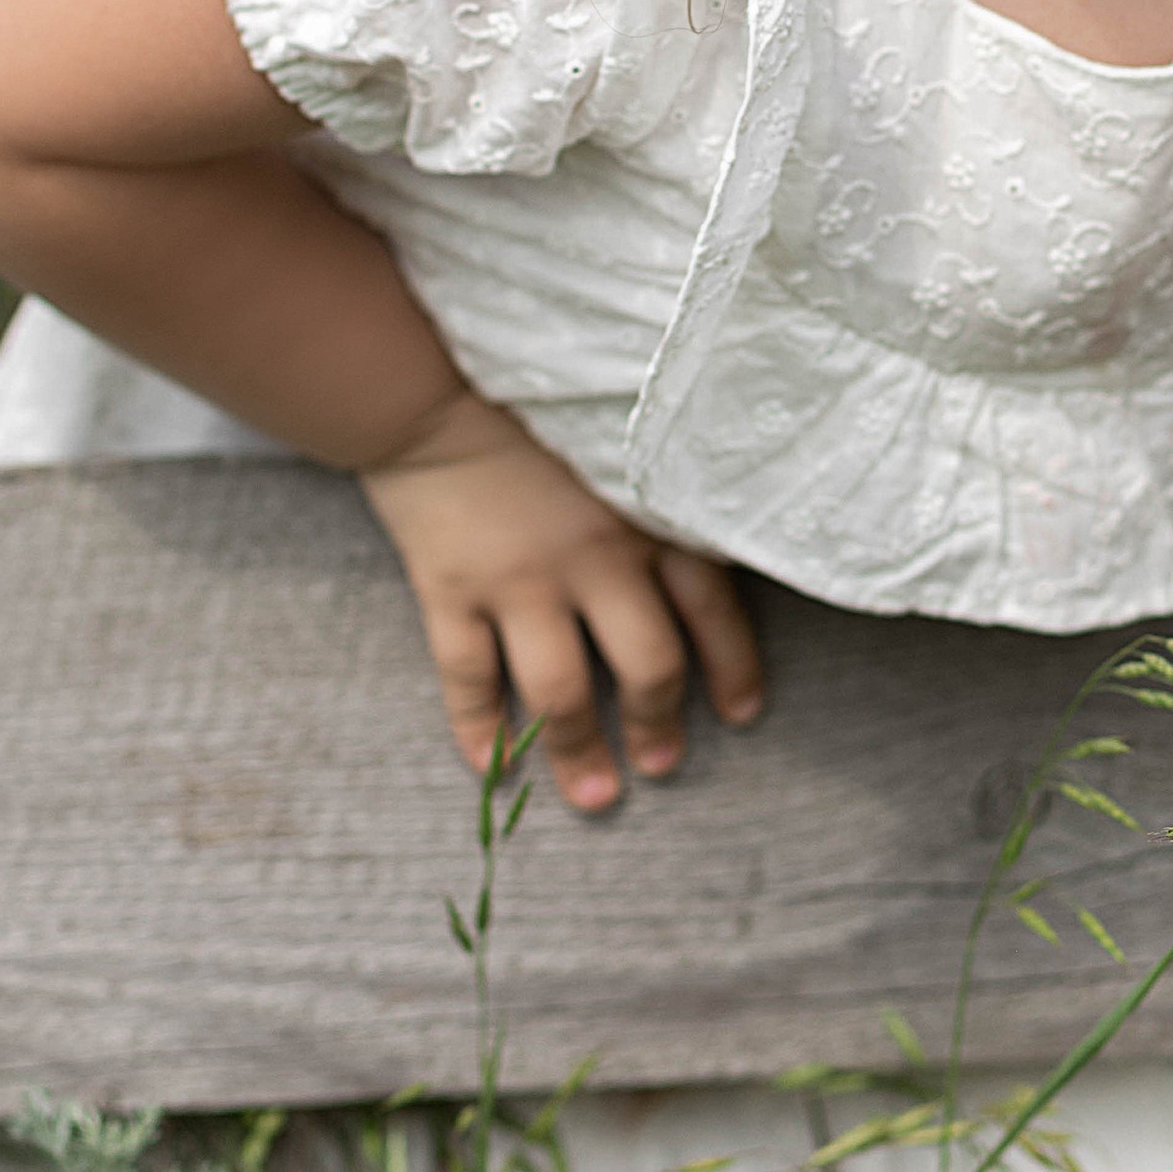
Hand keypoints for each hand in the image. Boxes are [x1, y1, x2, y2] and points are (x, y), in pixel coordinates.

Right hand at [360, 389, 763, 812]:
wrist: (430, 374)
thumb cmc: (533, 403)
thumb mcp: (619, 441)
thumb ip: (658, 498)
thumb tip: (703, 559)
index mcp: (645, 518)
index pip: (711, 608)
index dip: (732, 668)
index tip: (743, 713)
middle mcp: (595, 558)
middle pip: (647, 665)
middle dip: (658, 726)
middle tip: (663, 766)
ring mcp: (520, 580)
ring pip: (562, 691)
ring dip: (579, 753)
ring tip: (595, 796)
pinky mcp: (452, 589)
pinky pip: (470, 680)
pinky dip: (482, 733)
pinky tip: (492, 768)